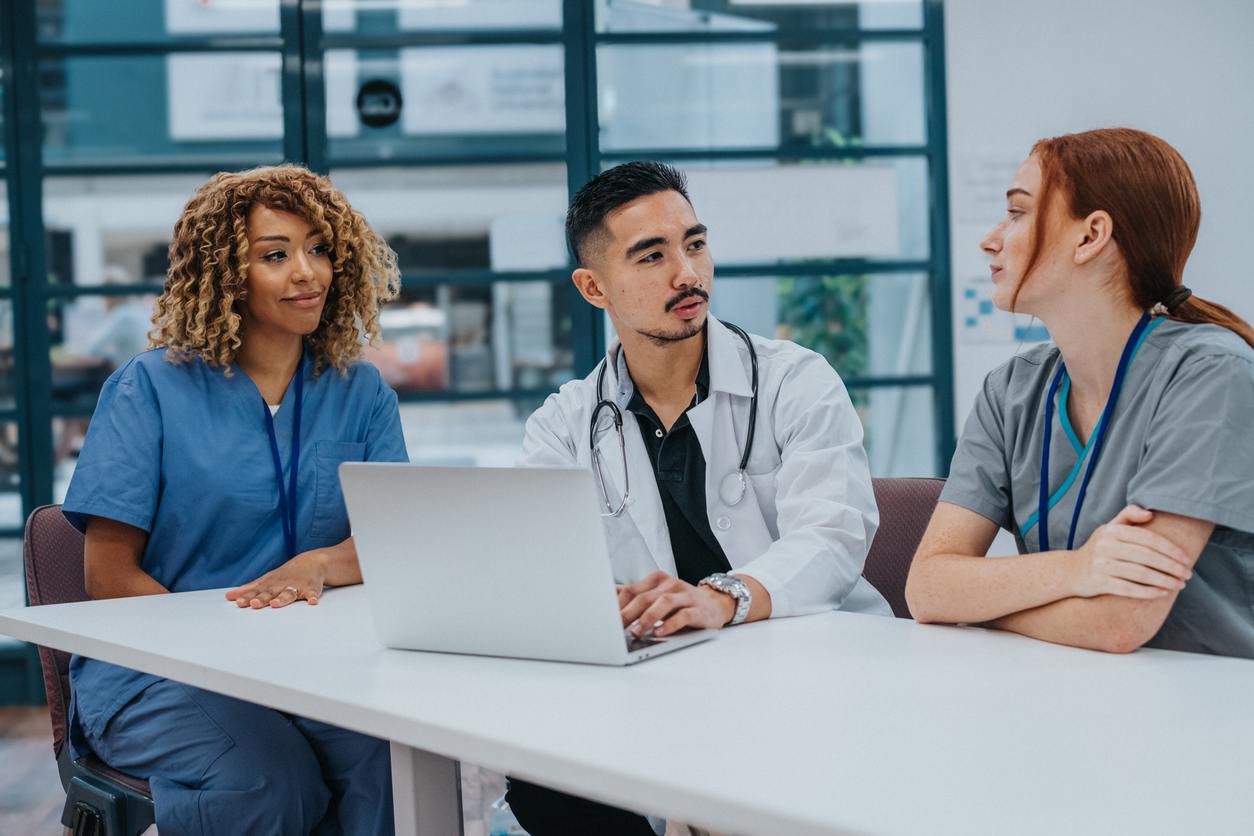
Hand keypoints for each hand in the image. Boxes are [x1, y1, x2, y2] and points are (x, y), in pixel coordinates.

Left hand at [225, 550, 327, 608]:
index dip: (248, 596)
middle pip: (271, 592)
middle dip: (262, 598)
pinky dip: (313, 597)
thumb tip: (229, 596)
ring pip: (289, 593)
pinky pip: (313, 593)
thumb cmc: (286, 574)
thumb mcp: (267, 579)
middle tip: (254, 604)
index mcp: (271, 583)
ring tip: (276, 604)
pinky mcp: (311, 588)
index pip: (257, 591)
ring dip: (283, 598)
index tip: (239, 602)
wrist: (313, 562)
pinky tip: (312, 602)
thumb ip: (249, 589)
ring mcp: (297, 586)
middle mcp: (282, 584)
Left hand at [617, 571, 734, 637]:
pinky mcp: (698, 609)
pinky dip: (669, 624)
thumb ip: (635, 595)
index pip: (631, 590)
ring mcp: (685, 595)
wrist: (714, 604)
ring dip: (647, 618)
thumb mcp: (656, 596)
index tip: (605, 619)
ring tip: (636, 632)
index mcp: (657, 579)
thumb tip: (608, 595)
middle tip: (616, 629)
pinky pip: (683, 615)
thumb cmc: (680, 603)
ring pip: (663, 603)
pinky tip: (659, 632)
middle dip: (628, 613)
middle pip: (644, 597)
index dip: (617, 605)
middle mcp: (670, 584)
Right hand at [1069, 505, 1191, 598]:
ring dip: (1165, 581)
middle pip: (1147, 557)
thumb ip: (1128, 516)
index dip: (1170, 549)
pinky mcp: (1099, 583)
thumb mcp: (1109, 528)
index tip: (1186, 559)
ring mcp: (1102, 565)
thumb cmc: (1099, 549)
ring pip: (1141, 574)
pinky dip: (1148, 592)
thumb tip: (1150, 514)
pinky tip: (1162, 594)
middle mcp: (1105, 546)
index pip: (1148, 538)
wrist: (1071, 571)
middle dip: (1172, 567)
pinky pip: (1129, 588)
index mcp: (1112, 531)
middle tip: (1187, 575)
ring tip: (1179, 585)